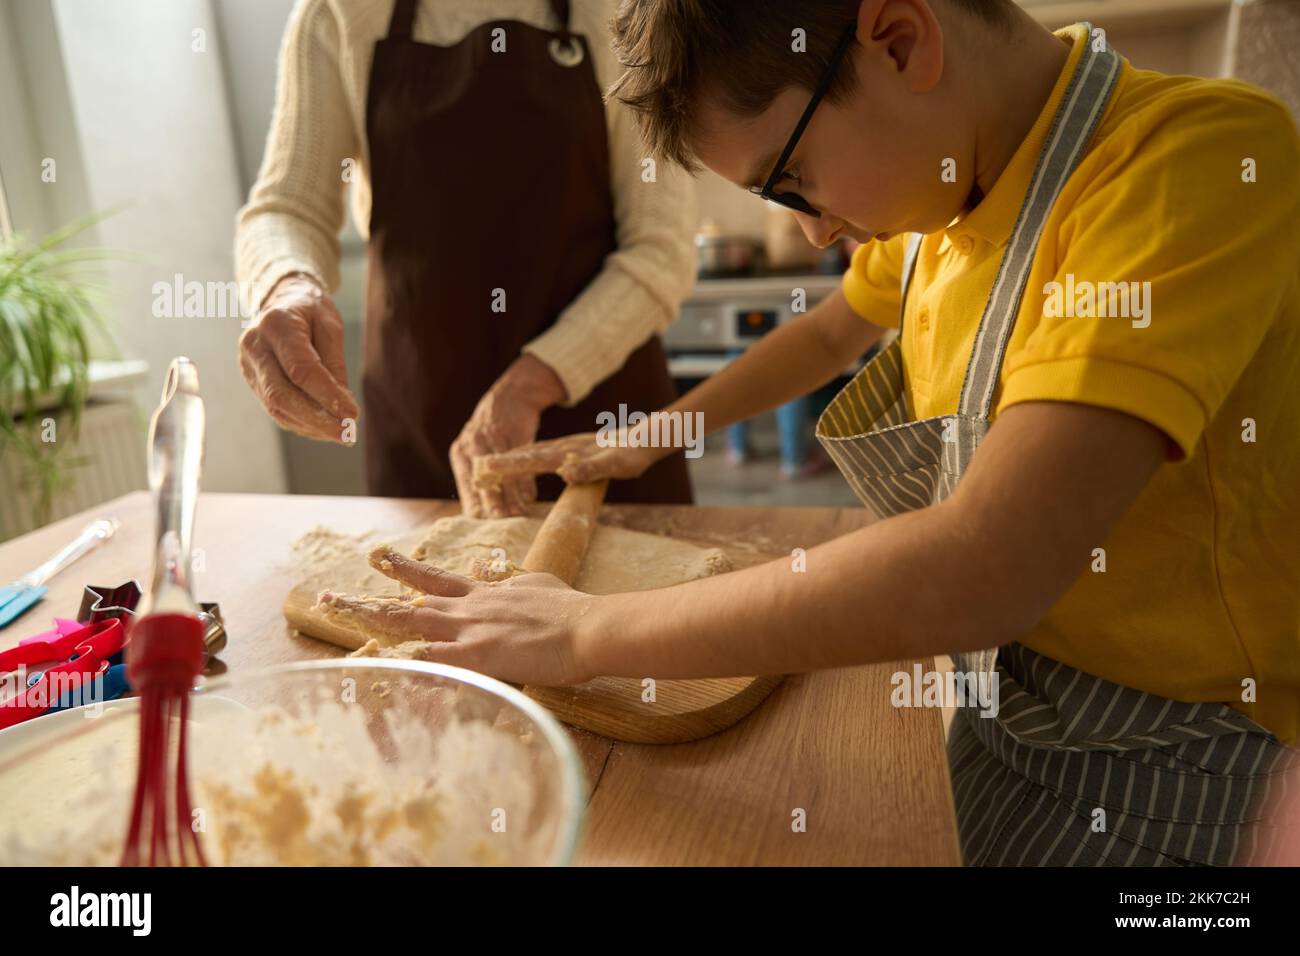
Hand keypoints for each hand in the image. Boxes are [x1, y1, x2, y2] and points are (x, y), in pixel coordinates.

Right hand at [238, 274, 358, 442]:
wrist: (281, 300)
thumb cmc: (310, 310)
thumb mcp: (330, 326)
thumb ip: (334, 363)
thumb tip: (342, 405)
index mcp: (275, 324)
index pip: (300, 369)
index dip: (327, 396)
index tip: (352, 414)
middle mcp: (254, 346)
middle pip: (281, 394)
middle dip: (316, 420)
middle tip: (347, 434)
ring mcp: (248, 365)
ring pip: (276, 407)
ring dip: (310, 426)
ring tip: (340, 433)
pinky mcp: (252, 381)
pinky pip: (275, 409)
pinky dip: (301, 423)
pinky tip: (323, 428)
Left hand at [319, 545, 595, 685]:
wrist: (588, 626)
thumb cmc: (570, 609)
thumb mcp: (535, 583)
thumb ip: (506, 580)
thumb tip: (487, 570)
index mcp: (484, 593)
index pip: (435, 580)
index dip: (404, 570)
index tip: (377, 558)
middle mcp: (469, 608)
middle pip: (409, 602)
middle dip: (369, 599)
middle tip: (332, 594)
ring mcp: (470, 631)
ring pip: (410, 624)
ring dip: (372, 619)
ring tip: (339, 613)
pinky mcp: (479, 656)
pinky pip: (433, 662)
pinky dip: (407, 666)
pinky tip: (381, 668)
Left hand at [451, 354, 566, 517]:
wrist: (511, 396)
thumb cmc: (495, 431)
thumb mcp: (480, 451)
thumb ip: (481, 479)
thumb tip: (487, 515)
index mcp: (461, 453)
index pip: (466, 487)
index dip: (477, 507)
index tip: (487, 527)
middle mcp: (471, 445)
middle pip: (482, 481)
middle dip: (493, 504)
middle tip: (503, 522)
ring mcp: (492, 437)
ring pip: (501, 473)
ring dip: (511, 496)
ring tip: (519, 514)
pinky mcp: (511, 430)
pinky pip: (518, 461)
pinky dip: (524, 479)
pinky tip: (530, 495)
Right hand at [472, 428, 666, 491]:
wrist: (644, 438)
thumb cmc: (633, 454)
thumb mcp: (618, 465)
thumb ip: (593, 468)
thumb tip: (567, 473)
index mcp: (569, 453)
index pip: (533, 460)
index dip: (509, 467)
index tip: (484, 470)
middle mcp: (561, 450)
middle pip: (523, 456)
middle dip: (498, 466)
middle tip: (473, 473)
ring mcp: (562, 451)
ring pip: (527, 455)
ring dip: (505, 464)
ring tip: (482, 471)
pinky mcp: (567, 454)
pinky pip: (537, 459)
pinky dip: (520, 463)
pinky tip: (511, 467)